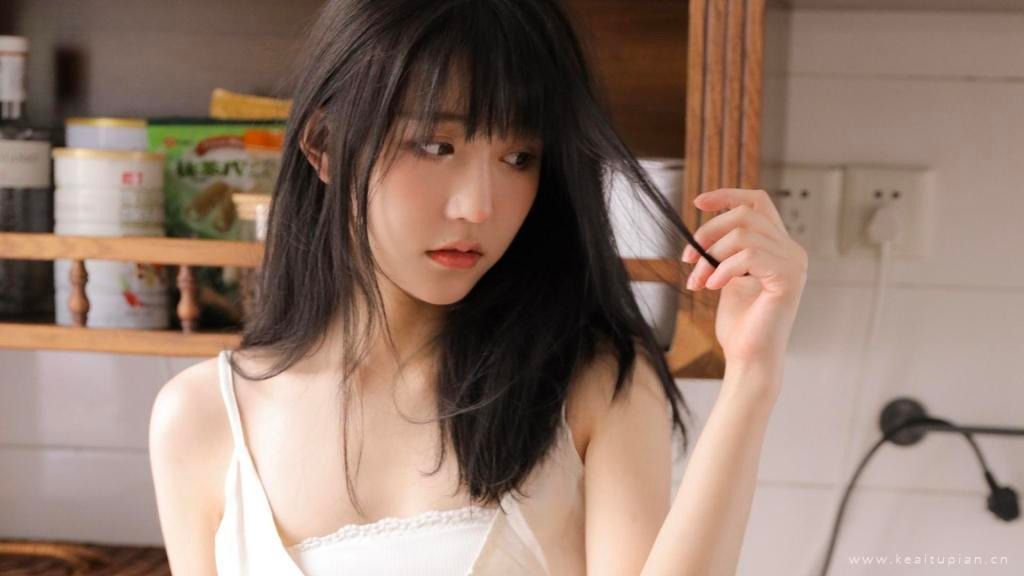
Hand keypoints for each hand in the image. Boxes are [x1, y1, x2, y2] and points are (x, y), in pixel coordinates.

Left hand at [680, 188, 807, 371]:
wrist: (749, 358)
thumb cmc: (740, 324)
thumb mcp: (728, 276)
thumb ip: (725, 251)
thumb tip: (704, 229)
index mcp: (779, 247)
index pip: (758, 202)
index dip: (728, 195)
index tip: (698, 202)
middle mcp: (792, 251)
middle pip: (744, 215)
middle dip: (708, 233)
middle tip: (687, 258)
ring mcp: (794, 263)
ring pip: (743, 235)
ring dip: (711, 257)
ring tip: (698, 282)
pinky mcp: (788, 278)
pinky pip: (748, 255)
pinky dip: (724, 269)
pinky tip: (713, 287)